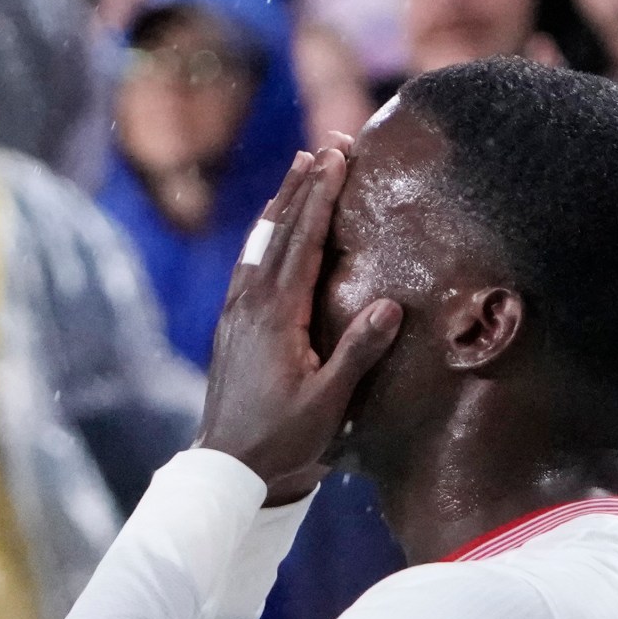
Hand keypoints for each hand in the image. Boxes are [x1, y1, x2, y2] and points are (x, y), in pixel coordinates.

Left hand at [196, 147, 403, 506]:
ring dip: (280, 208)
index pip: (304, 240)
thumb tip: (389, 305)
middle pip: (280, 232)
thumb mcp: (328, 401)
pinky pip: (248, 269)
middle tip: (324, 149)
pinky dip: (263, 240)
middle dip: (303, 188)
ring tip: (296, 174)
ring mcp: (236, 315)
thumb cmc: (283, 440)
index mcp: (277, 315)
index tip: (336, 157)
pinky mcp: (230, 329)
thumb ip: (357, 352)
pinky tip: (267, 236)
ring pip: (260, 246)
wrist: (228, 469)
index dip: (322, 196)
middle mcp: (251, 305)